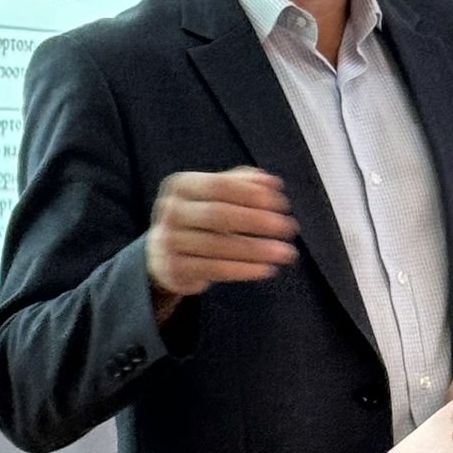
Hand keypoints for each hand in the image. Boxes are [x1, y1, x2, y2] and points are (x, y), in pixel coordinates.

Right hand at [147, 168, 297, 311]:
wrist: (162, 255)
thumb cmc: (198, 219)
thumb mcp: (214, 196)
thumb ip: (242, 184)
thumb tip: (273, 182)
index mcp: (180, 185)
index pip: (220, 186)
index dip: (253, 194)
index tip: (283, 204)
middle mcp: (170, 210)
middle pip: (218, 214)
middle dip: (258, 221)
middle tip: (290, 228)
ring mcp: (170, 241)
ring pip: (218, 245)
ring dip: (257, 249)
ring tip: (286, 252)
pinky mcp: (175, 269)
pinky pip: (214, 269)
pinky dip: (244, 270)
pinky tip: (267, 269)